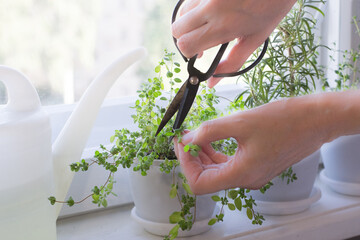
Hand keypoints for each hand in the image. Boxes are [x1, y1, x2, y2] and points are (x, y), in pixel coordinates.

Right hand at [172, 0, 296, 86]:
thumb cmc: (272, 7)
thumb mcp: (255, 39)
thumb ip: (231, 63)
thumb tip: (211, 82)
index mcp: (223, 25)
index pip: (186, 45)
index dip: (189, 53)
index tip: (200, 54)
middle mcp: (210, 6)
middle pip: (176, 30)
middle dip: (185, 38)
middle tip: (201, 40)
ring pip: (181, 13)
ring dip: (189, 22)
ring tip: (208, 22)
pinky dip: (196, 7)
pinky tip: (212, 8)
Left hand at [173, 92, 359, 194]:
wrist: (316, 120)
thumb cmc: (284, 120)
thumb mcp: (239, 122)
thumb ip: (208, 132)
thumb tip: (187, 139)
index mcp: (241, 175)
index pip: (199, 183)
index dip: (184, 164)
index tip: (180, 143)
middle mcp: (246, 180)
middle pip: (206, 178)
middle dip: (190, 157)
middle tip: (183, 137)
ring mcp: (252, 174)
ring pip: (216, 171)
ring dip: (202, 154)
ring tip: (195, 135)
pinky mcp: (257, 165)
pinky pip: (228, 164)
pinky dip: (215, 153)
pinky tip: (210, 138)